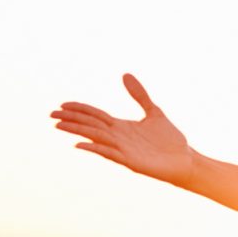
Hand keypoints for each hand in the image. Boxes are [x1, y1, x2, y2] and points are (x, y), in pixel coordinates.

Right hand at [51, 73, 195, 186]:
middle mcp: (119, 137)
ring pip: (96, 137)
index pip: (95, 115)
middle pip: (91, 125)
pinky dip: (95, 148)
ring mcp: (123, 150)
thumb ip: (140, 95)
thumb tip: (125, 75)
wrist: (185, 160)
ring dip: (78, 131)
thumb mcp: (154, 112)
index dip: (79, 109)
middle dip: (72, 119)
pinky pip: (109, 154)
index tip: (62, 104)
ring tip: (60, 125)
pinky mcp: (131, 162)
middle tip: (52, 115)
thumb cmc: (170, 140)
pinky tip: (80, 144)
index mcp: (121, 126)